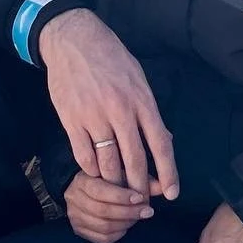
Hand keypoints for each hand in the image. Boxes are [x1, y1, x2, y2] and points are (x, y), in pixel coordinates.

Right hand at [38, 8, 179, 199]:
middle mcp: (120, 110)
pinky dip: (92, 170)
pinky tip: (96, 171)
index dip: (168, 173)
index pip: (160, 144)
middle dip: (139, 187)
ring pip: (108, 164)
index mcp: (141, 100)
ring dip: (114, 182)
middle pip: (134, 160)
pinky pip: (84, 157)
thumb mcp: (138, 79)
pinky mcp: (71, 120)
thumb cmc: (111, 59)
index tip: (172, 193)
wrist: (73, 40)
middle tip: (141, 201)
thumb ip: (149, 112)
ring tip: (118, 189)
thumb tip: (164, 141)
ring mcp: (94, 116)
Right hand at [64, 173, 153, 242]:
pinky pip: (102, 238)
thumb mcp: (119, 172)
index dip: (121, 196)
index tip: (140, 197)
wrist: (82, 188)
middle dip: (128, 212)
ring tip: (138, 217)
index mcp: (82, 180)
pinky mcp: (79, 231)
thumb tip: (163, 187)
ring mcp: (75, 217)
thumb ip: (140, 178)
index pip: (100, 191)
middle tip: (148, 211)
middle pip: (102, 211)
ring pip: (103, 226)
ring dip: (126, 223)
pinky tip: (127, 225)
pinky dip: (119, 233)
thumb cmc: (105, 177)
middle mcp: (74, 199)